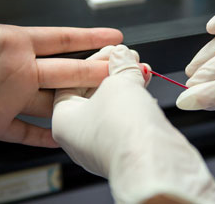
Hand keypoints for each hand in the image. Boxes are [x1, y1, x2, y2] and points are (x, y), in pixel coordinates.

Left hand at [0, 0, 122, 146]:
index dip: (89, 37)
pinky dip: (45, 137)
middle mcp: (18, 71)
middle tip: (120, 71)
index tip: (114, 36)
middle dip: (96, 70)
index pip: (61, 39)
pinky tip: (63, 138)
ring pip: (53, 102)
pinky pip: (26, 132)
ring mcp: (9, 98)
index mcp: (13, 44)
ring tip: (102, 105)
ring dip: (77, 103)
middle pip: (67, 71)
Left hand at [52, 45, 214, 203]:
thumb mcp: (118, 83)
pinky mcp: (122, 148)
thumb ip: (120, 65)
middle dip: (113, 71)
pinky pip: (124, 118)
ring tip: (141, 68)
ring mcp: (101, 144)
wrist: (151, 163)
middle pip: (93, 92)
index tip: (110, 51)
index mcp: (63, 121)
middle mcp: (79, 136)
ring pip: (111, 105)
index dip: (94, 61)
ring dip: (127, 84)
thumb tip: (122, 54)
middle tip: (127, 57)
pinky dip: (134, 101)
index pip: (72, 81)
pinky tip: (145, 87)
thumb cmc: (123, 130)